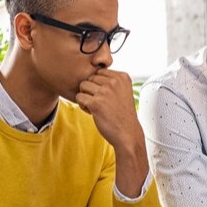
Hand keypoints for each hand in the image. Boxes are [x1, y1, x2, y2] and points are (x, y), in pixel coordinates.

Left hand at [76, 69, 148, 196]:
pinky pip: (79, 97)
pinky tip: (92, 112)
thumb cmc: (123, 114)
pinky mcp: (96, 103)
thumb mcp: (124, 91)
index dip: (99, 84)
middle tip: (100, 103)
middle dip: (92, 90)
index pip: (100, 72)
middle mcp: (114, 82)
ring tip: (96, 107)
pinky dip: (83, 105)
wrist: (127, 134)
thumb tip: (93, 73)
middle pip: (90, 78)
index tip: (106, 96)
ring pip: (83, 85)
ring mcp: (105, 92)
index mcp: (122, 77)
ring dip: (86, 96)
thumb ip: (112, 80)